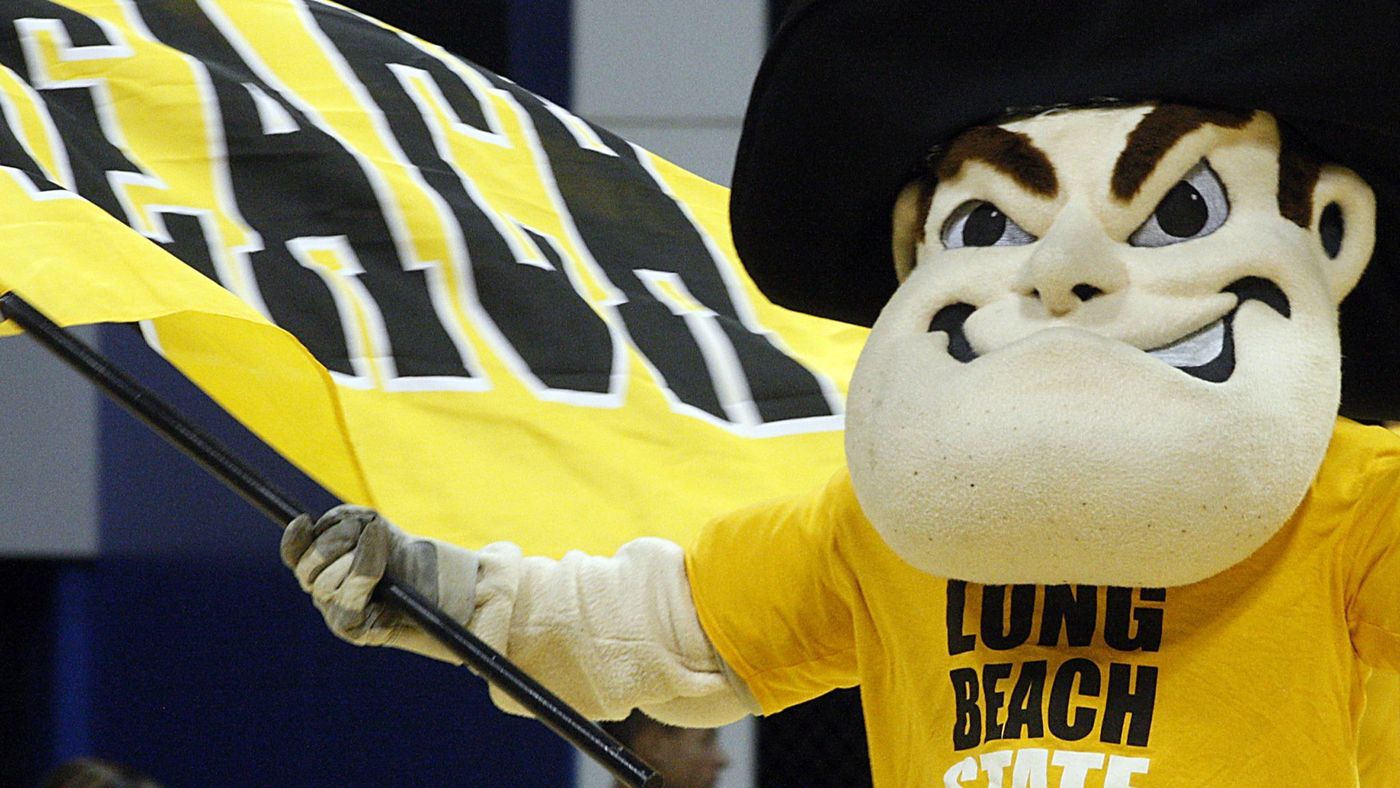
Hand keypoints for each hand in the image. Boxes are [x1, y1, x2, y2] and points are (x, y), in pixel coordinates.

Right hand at [281, 505, 479, 663]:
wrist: (451, 592)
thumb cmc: (416, 560)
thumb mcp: (379, 531)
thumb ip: (349, 522)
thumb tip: (335, 525)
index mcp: (327, 567)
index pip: (295, 554)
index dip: (294, 539)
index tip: (305, 520)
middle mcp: (327, 594)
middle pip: (307, 569)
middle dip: (335, 544)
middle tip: (366, 532)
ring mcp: (338, 615)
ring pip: (324, 586)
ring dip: (355, 561)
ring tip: (384, 557)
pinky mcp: (356, 632)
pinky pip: (347, 604)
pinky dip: (362, 578)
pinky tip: (379, 571)